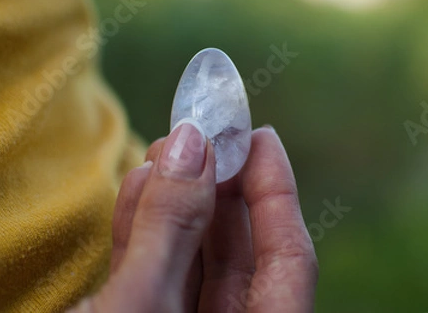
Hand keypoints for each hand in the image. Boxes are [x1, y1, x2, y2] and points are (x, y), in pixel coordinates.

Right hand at [69, 123, 317, 311]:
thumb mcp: (143, 302)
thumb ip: (171, 226)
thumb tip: (192, 144)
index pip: (289, 255)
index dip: (276, 189)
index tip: (259, 133)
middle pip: (240, 249)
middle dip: (218, 185)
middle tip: (201, 134)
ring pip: (192, 256)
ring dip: (176, 200)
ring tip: (162, 152)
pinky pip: (155, 271)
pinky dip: (144, 229)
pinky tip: (138, 186)